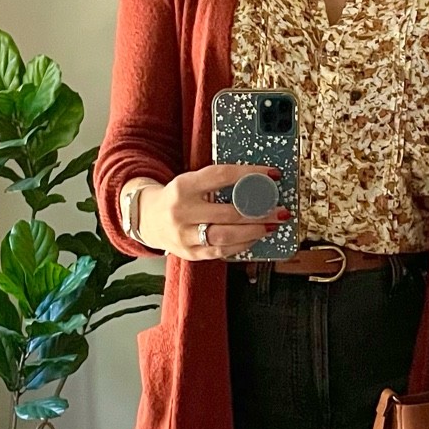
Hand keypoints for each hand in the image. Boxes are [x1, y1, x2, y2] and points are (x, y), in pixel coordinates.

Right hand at [137, 166, 290, 261]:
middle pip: (228, 213)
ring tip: (271, 225)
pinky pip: (221, 252)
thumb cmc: (177, 198)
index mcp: (183, 186)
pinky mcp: (190, 253)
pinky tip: (254, 237)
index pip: (221, 176)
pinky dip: (241, 245)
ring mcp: (185, 236)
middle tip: (279, 209)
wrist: (148, 219)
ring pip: (226, 236)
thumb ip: (216, 182)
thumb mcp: (190, 182)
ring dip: (254, 231)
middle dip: (260, 212)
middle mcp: (182, 212)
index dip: (250, 174)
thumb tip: (256, 182)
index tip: (271, 174)